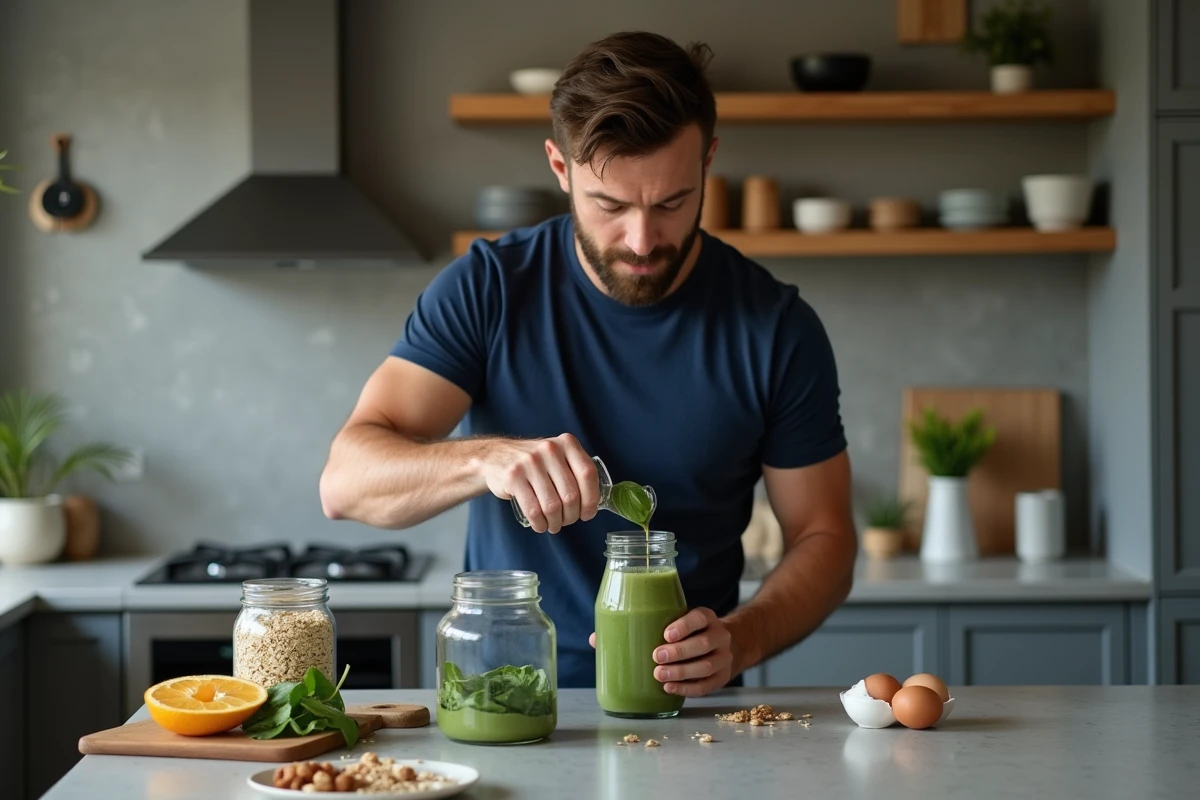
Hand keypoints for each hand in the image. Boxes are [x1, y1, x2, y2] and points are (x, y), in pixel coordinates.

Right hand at [479, 433, 598, 533]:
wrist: (495, 456)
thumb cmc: (534, 463)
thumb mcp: (557, 456)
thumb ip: (575, 470)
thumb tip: (595, 502)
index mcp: (566, 443)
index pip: (587, 474)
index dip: (591, 499)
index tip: (587, 514)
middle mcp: (549, 449)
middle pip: (571, 494)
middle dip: (571, 516)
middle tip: (567, 521)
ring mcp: (530, 462)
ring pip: (552, 506)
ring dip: (556, 523)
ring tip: (554, 525)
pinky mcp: (513, 477)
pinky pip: (533, 510)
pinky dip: (540, 524)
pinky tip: (541, 525)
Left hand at [587, 607, 735, 697]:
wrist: (724, 647)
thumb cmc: (687, 634)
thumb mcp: (673, 622)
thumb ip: (641, 626)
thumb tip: (596, 639)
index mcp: (706, 617)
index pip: (699, 617)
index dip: (684, 625)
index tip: (665, 633)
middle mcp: (719, 635)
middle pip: (704, 643)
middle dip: (679, 651)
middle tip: (656, 657)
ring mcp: (724, 658)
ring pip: (706, 666)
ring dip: (682, 672)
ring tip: (659, 675)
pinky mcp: (722, 678)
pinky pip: (707, 686)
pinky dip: (688, 689)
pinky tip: (669, 688)